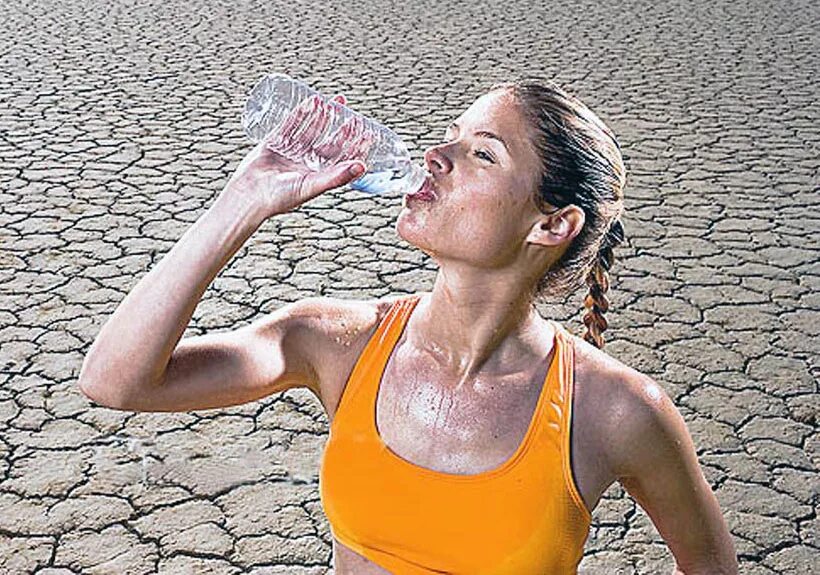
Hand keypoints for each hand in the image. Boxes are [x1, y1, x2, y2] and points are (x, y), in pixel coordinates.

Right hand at [221, 94, 367, 219]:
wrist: (249, 195)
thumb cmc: (281, 197)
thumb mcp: (312, 185)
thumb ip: (337, 176)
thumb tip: (363, 166)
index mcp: (319, 174)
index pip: (343, 157)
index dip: (356, 145)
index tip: (369, 132)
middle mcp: (308, 162)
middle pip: (330, 141)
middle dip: (343, 128)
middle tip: (354, 114)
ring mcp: (292, 151)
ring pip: (312, 129)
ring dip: (324, 116)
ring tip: (334, 102)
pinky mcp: (275, 141)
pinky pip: (291, 123)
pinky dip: (302, 112)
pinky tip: (312, 101)